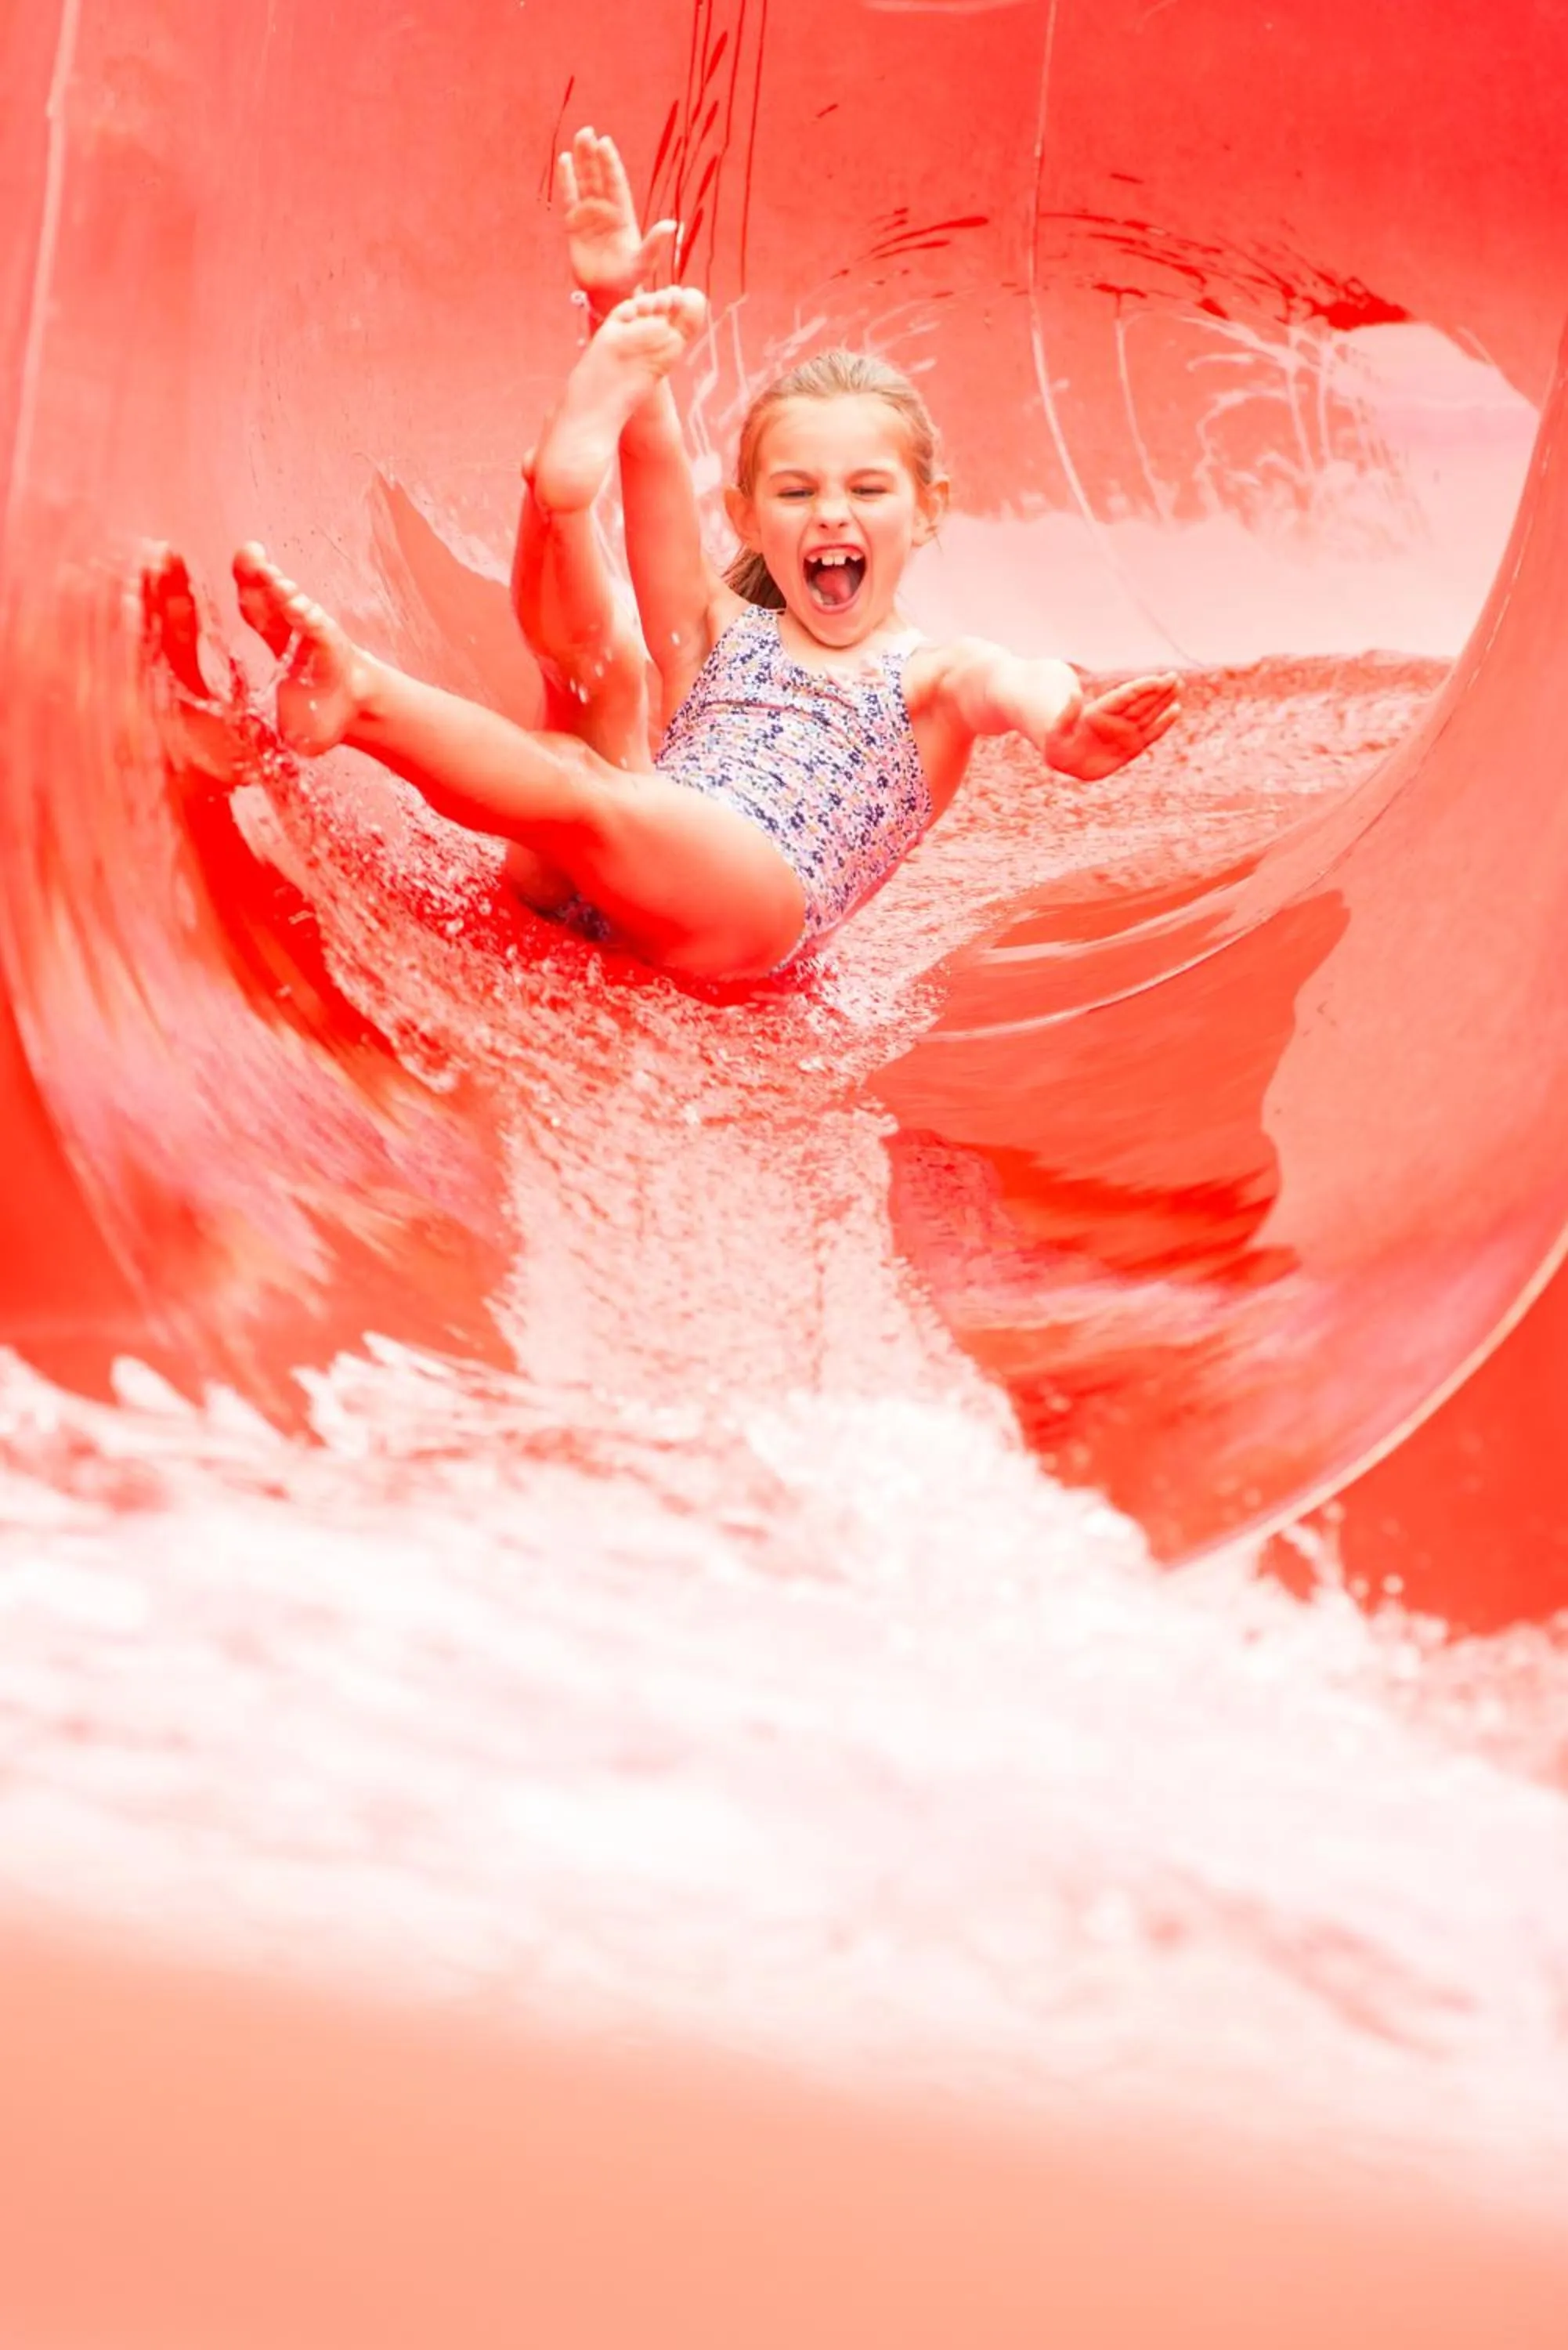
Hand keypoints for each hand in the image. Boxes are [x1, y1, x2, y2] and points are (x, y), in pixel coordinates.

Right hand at [558, 126, 678, 317]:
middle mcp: (606, 210)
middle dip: (594, 155)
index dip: (610, 163)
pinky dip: (567, 180)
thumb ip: (656, 242)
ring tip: (579, 136)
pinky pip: (570, 198)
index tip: (605, 142)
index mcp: (623, 215)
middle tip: (588, 131)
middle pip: (599, 177)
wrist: (609, 292)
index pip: (616, 183)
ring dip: (582, 160)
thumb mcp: (645, 261)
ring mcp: (590, 216)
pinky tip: (565, 160)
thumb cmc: (630, 278)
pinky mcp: (574, 225)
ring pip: (585, 182)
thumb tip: (672, 224)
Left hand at [1045, 673, 1181, 780]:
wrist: (1066, 758)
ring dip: (1164, 700)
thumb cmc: (1058, 743)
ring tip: (1178, 685)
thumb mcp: (1057, 731)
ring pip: (1149, 712)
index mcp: (1101, 712)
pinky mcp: (1132, 746)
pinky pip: (1151, 733)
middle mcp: (1117, 718)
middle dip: (1158, 689)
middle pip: (1141, 701)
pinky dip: (1163, 723)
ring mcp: (1126, 731)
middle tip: (1174, 677)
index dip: (1141, 688)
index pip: (1125, 696)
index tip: (1157, 680)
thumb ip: (1067, 713)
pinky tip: (1176, 710)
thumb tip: (1073, 692)